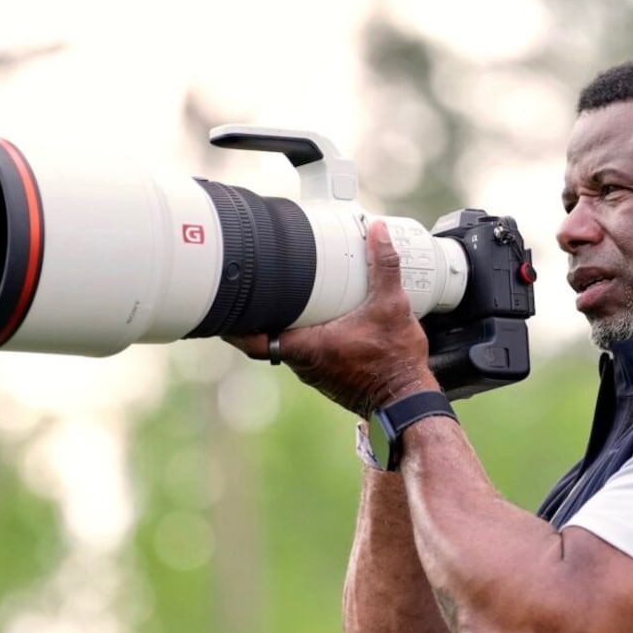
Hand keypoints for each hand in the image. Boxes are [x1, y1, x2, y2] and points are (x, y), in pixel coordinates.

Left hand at [226, 220, 438, 417]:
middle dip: (260, 317)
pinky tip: (318, 321)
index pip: (252, 340)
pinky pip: (307, 355)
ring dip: (284, 328)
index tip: (224, 306)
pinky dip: (304, 338)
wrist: (408, 400)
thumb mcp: (393, 306)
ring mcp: (315, 374)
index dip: (233, 325)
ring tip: (285, 299)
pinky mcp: (329, 379)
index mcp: (308, 347)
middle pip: (266, 340)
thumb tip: (377, 232)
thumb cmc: (395, 362)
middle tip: (256, 289)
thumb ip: (384, 266)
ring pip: (287, 348)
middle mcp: (305, 364)